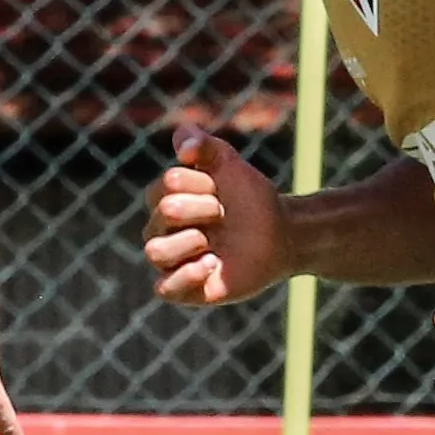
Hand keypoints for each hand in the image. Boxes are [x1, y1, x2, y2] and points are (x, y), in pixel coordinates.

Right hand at [142, 129, 291, 304]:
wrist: (279, 234)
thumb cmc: (249, 198)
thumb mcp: (229, 164)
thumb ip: (204, 146)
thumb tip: (182, 146)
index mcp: (164, 196)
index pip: (169, 183)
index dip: (201, 183)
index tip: (221, 188)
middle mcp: (161, 229)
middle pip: (165, 212)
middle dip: (204, 208)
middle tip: (223, 212)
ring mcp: (170, 260)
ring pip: (155, 252)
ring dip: (190, 241)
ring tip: (214, 243)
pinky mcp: (183, 288)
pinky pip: (164, 288)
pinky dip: (187, 274)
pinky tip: (213, 264)